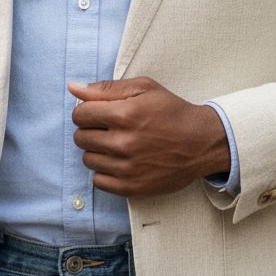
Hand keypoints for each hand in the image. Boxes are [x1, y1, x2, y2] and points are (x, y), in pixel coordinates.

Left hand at [69, 76, 228, 197]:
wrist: (202, 143)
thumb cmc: (172, 112)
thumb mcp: (144, 88)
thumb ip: (106, 88)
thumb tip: (73, 88)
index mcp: (124, 114)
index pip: (80, 114)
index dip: (86, 111)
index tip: (99, 113)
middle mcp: (123, 143)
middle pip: (80, 137)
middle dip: (90, 130)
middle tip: (109, 129)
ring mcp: (127, 168)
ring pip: (88, 159)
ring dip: (97, 151)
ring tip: (116, 145)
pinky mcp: (132, 187)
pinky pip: (98, 181)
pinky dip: (104, 172)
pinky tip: (119, 162)